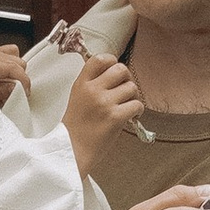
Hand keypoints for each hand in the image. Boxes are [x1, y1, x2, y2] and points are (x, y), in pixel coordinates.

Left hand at [0, 42, 26, 109]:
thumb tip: (15, 87)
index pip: (14, 68)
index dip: (23, 81)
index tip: (24, 93)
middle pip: (19, 62)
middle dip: (19, 79)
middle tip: (12, 94)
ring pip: (18, 58)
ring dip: (16, 74)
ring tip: (5, 87)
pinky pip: (12, 54)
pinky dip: (13, 66)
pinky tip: (5, 77)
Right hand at [61, 46, 145, 170]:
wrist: (72, 151)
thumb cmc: (75, 128)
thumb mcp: (77, 98)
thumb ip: (92, 84)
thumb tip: (113, 73)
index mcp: (82, 84)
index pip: (100, 59)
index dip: (112, 62)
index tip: (115, 71)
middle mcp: (93, 90)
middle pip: (121, 69)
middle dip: (127, 79)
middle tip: (125, 90)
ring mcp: (104, 103)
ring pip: (132, 87)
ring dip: (134, 97)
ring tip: (127, 107)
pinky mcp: (115, 117)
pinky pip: (137, 105)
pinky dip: (137, 111)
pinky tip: (131, 116)